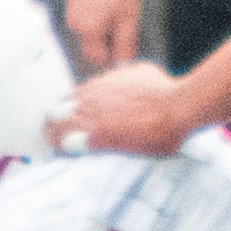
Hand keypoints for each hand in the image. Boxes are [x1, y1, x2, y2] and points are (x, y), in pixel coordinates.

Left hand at [51, 62, 190, 156]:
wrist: (175, 107)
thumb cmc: (164, 91)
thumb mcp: (138, 73)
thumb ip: (123, 77)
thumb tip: (123, 76)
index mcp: (99, 85)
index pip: (70, 98)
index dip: (68, 111)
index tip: (70, 121)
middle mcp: (89, 98)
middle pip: (56, 112)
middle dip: (55, 124)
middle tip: (57, 138)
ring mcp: (89, 117)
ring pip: (56, 127)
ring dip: (55, 138)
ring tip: (56, 149)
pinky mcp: (95, 137)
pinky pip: (65, 145)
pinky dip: (63, 151)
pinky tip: (65, 157)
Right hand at [64, 0, 141, 70]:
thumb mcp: (128, 17)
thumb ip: (125, 43)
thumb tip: (124, 63)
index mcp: (88, 30)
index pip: (96, 58)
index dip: (111, 56)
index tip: (121, 48)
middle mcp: (75, 25)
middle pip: (90, 47)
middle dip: (105, 44)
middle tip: (119, 28)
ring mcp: (71, 14)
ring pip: (87, 35)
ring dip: (99, 32)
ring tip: (112, 15)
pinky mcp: (71, 5)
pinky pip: (83, 22)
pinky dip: (93, 20)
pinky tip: (104, 8)